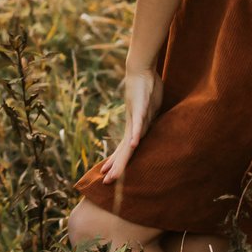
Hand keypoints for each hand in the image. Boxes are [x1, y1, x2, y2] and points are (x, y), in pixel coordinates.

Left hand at [94, 70, 162, 185]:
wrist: (140, 69)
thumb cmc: (144, 90)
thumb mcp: (146, 111)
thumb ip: (145, 123)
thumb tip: (144, 132)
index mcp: (134, 128)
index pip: (124, 150)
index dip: (117, 163)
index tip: (107, 176)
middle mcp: (132, 125)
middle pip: (123, 150)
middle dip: (116, 167)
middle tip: (105, 182)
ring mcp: (136, 117)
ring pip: (129, 141)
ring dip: (122, 157)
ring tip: (114, 172)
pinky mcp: (142, 107)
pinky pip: (140, 123)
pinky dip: (136, 134)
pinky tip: (133, 144)